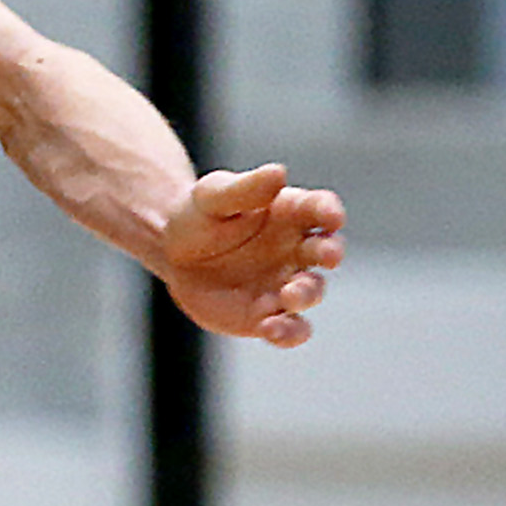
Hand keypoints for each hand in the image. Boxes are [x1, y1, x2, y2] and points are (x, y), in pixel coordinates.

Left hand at [158, 162, 344, 346]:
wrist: (174, 251)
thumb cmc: (201, 214)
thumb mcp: (215, 196)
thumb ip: (247, 189)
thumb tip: (278, 173)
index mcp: (291, 213)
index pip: (320, 208)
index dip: (330, 211)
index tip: (331, 216)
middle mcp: (297, 249)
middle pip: (327, 250)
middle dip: (331, 252)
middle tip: (327, 255)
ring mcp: (286, 283)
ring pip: (312, 291)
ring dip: (307, 294)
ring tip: (289, 295)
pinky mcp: (268, 314)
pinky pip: (290, 328)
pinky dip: (289, 333)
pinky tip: (272, 329)